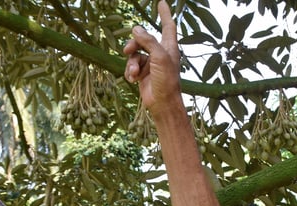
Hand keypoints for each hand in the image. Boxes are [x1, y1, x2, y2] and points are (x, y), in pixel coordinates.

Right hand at [123, 1, 181, 116]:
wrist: (163, 104)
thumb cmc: (166, 80)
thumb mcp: (159, 57)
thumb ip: (148, 41)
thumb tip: (136, 28)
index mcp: (169, 47)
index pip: (168, 26)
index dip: (165, 14)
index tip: (162, 2)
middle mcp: (160, 53)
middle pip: (143, 39)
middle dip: (133, 44)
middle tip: (128, 50)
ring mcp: (151, 64)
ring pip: (134, 55)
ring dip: (131, 64)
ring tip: (134, 73)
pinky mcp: (143, 74)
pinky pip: (131, 67)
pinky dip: (130, 72)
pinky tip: (132, 79)